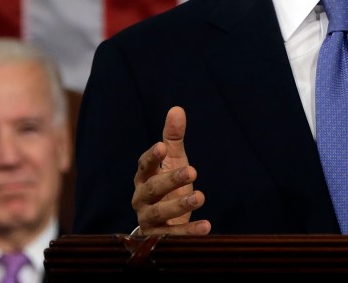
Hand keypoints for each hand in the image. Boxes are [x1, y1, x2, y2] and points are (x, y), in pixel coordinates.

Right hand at [131, 106, 210, 235]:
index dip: (151, 157)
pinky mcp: (159, 238)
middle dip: (170, 180)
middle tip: (192, 171)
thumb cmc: (168, 184)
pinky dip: (189, 232)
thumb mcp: (172, 161)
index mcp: (143, 178)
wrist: (162, 223)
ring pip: (159, 213)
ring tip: (201, 196)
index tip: (162, 147)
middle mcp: (142, 199)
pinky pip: (172, 236)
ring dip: (180, 205)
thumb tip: (177, 109)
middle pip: (151, 190)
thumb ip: (173, 138)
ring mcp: (148, 220)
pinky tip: (206, 226)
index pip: (143, 166)